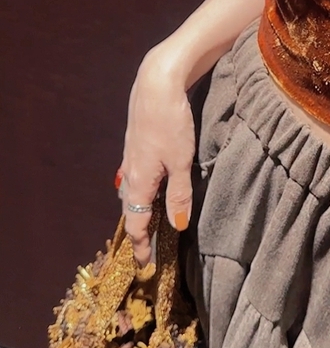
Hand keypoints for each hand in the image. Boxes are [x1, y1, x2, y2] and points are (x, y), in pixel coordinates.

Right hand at [117, 48, 196, 267]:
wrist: (157, 83)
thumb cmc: (171, 122)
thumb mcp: (181, 161)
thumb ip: (179, 194)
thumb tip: (178, 225)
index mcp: (138, 180)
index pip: (136, 222)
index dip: (141, 245)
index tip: (146, 265)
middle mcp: (129, 171)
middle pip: (130, 209)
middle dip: (137, 230)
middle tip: (146, 248)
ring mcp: (131, 155)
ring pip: (131, 191)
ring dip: (138, 209)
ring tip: (147, 223)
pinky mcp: (137, 142)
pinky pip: (135, 175)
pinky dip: (140, 189)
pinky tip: (148, 186)